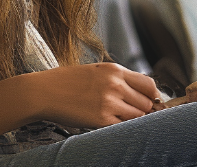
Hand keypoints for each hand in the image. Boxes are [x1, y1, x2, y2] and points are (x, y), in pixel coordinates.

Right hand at [29, 62, 159, 127]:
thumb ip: (117, 79)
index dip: (152, 95)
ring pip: (137, 115)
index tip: (151, 101)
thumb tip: (138, 92)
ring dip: (133, 119)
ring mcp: (109, 102)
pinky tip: (110, 122)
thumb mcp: (96, 71)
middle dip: (143, 109)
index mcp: (114, 70)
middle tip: (134, 112)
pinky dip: (120, 126)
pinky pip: (122, 126)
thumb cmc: (67, 81)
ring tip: (119, 117)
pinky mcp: (101, 119)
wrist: (43, 92)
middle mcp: (115, 84)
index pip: (149, 84)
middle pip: (146, 102)